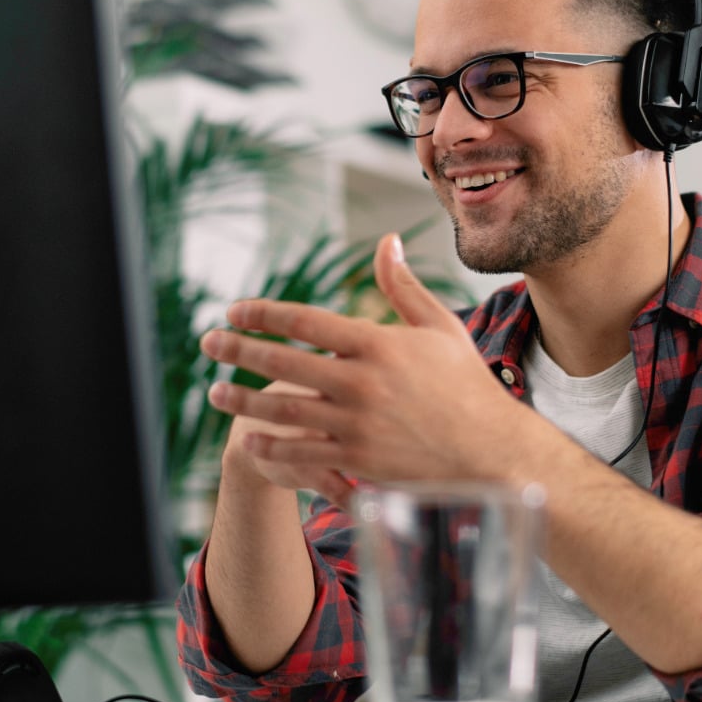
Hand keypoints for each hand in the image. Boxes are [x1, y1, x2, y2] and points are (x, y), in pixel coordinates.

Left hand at [200, 234, 521, 485]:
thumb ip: (402, 286)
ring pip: (283, 410)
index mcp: (377, 344)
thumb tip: (385, 240)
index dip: (263, 313)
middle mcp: (361, 382)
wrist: (493, 452)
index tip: (235, 309)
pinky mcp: (358, 461)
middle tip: (208, 342)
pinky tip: (247, 439)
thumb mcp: (440, 327)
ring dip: (243, 400)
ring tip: (215, 392)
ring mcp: (356, 425)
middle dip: (238, 350)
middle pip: (282, 362)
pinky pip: (301, 452)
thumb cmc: (465, 385)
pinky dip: (270, 446)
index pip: (304, 320)